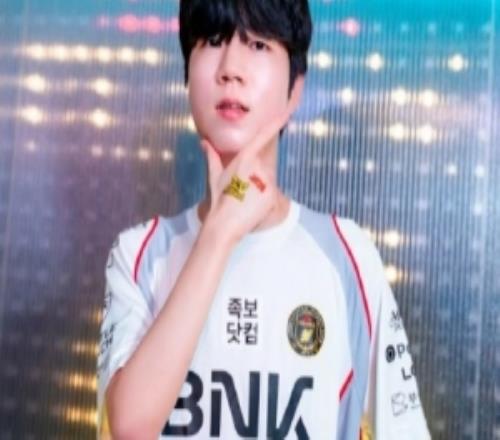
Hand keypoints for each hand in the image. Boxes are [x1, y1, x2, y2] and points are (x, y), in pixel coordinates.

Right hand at [200, 112, 288, 244]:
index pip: (264, 136)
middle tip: (241, 194)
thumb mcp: (214, 178)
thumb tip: (204, 142)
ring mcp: (266, 181)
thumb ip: (212, 158)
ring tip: (245, 203)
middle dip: (254, 179)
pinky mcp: (272, 195)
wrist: (224, 225)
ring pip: (266, 181)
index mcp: (243, 159)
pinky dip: (264, 201)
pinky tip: (253, 209)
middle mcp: (257, 167)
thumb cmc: (217, 201)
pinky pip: (270, 194)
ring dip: (259, 190)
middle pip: (262, 167)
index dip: (277, 121)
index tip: (289, 108)